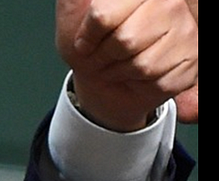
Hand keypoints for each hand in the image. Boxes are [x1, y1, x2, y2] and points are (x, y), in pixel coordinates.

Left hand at [56, 0, 198, 129]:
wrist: (104, 71)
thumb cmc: (91, 40)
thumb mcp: (74, 12)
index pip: (103, 15)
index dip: (87, 37)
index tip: (84, 43)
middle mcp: (170, 3)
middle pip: (125, 41)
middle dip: (103, 57)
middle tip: (100, 58)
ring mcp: (186, 31)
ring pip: (142, 65)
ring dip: (120, 73)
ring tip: (117, 66)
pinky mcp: (192, 59)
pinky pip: (158, 83)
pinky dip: (139, 86)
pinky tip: (137, 75)